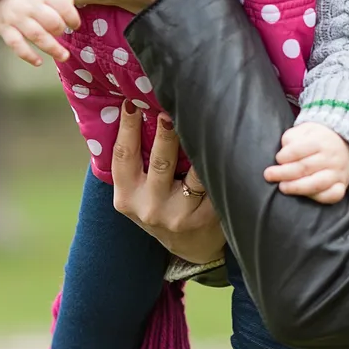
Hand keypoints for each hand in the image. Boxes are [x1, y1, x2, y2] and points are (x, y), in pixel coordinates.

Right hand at [0, 0, 81, 66]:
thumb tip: (73, 19)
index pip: (64, 7)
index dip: (73, 19)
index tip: (75, 25)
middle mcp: (30, 5)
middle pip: (52, 23)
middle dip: (61, 31)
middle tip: (62, 32)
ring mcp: (17, 18)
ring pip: (37, 36)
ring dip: (53, 49)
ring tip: (64, 56)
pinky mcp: (5, 29)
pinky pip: (16, 45)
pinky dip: (28, 55)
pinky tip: (39, 62)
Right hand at [111, 102, 225, 264]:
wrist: (190, 247)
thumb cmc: (161, 207)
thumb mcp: (137, 193)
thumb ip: (135, 162)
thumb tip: (133, 109)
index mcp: (126, 198)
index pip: (123, 157)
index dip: (127, 128)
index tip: (132, 102)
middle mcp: (150, 208)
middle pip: (160, 162)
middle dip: (166, 133)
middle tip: (170, 107)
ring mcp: (180, 214)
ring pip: (193, 173)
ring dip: (198, 143)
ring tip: (204, 118)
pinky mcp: (207, 216)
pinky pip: (213, 182)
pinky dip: (218, 162)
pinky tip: (225, 142)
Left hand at [263, 122, 348, 203]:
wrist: (344, 142)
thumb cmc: (316, 139)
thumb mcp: (303, 130)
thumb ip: (291, 139)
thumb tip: (282, 156)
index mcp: (320, 140)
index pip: (297, 150)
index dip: (283, 157)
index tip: (277, 159)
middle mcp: (331, 157)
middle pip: (304, 168)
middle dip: (283, 173)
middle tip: (269, 176)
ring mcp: (338, 172)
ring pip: (316, 184)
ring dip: (296, 187)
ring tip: (282, 187)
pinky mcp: (342, 185)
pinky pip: (333, 195)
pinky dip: (319, 198)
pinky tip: (305, 196)